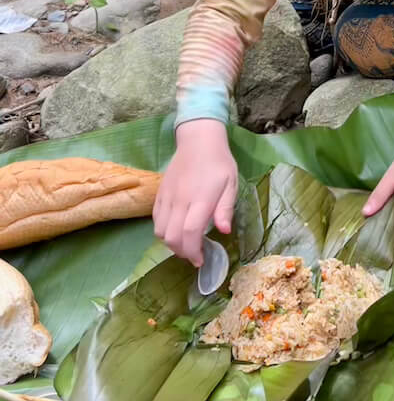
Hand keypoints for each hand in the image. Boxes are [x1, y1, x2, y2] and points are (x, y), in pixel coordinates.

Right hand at [153, 119, 237, 266]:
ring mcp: (167, 197)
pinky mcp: (159, 193)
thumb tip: (224, 231)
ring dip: (171, 244)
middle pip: (172, 237)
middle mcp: (180, 200)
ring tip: (186, 243)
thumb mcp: (231, 184)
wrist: (198, 140)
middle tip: (195, 254)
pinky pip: (155, 219)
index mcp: (200, 199)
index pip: (190, 233)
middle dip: (183, 252)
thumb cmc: (219, 163)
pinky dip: (163, 231)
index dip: (193, 251)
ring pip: (160, 231)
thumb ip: (225, 209)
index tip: (201, 260)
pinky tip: (176, 229)